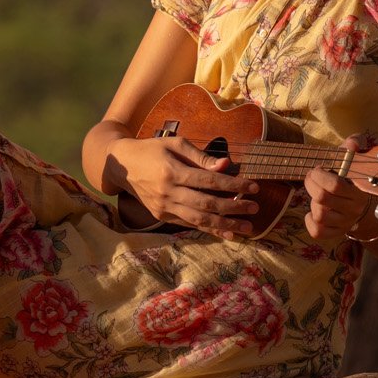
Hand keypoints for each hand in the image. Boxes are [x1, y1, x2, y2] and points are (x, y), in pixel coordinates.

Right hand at [109, 136, 259, 240]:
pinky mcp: (161, 216)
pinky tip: (226, 232)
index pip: (209, 182)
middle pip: (207, 204)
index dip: (233, 185)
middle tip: (255, 208)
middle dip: (234, 207)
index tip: (253, 187)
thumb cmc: (152, 149)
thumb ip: (201, 156)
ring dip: (225, 225)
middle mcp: (168, 193)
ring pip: (199, 220)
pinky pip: (189, 224)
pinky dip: (209, 230)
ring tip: (247, 227)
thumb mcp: (175, 144)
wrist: (122, 165)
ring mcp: (164, 207)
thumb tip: (226, 165)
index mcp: (172, 172)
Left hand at [302, 134, 373, 243]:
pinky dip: (310, 221)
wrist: (362, 204)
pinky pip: (317, 231)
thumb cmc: (352, 176)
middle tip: (312, 178)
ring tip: (317, 195)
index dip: (319, 175)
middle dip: (311, 184)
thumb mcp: (355, 157)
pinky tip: (313, 211)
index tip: (319, 169)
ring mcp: (345, 223)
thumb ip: (355, 144)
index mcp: (360, 190)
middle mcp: (354, 209)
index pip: (335, 185)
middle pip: (322, 198)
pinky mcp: (335, 233)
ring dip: (313, 202)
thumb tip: (352, 144)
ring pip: (319, 214)